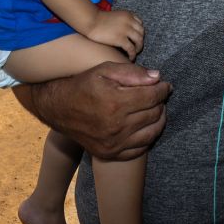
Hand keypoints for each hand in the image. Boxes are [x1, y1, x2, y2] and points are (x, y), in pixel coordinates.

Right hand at [32, 62, 169, 159]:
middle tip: (158, 96)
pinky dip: (148, 138)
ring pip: (151, 133)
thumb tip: (157, 78)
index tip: (165, 85)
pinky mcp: (109, 153)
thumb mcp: (104, 70)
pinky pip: (139, 149)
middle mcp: (116, 125)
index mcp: (115, 102)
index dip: (163, 89)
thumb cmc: (83, 85)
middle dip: (161, 103)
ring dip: (159, 120)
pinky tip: (146, 127)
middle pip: (154, 114)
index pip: (153, 97)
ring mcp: (113, 143)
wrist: (57, 108)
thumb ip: (132, 73)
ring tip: (156, 110)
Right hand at [89, 9, 145, 58]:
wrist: (90, 21)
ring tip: (134, 53)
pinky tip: (130, 58)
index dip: (139, 32)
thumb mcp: (115, 16)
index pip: (140, 24)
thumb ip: (123, 21)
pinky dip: (132, 54)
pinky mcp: (120, 39)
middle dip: (140, 41)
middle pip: (141, 32)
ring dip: (138, 48)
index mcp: (128, 15)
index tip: (136, 37)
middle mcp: (129, 21)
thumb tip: (127, 31)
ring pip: (139, 41)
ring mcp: (125, 30)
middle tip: (137, 47)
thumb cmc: (99, 19)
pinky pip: (131, 49)